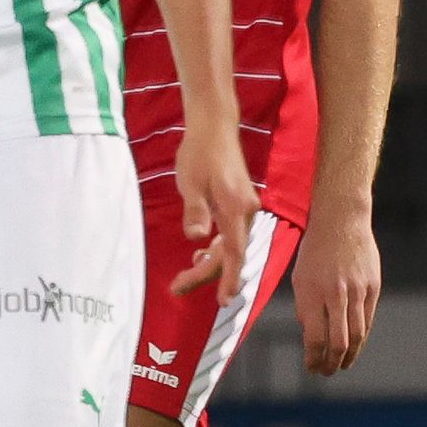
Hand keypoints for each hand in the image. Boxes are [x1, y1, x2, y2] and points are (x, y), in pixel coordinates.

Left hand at [168, 122, 258, 295]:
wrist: (214, 126)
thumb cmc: (200, 152)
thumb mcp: (190, 183)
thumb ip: (195, 212)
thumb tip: (197, 238)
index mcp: (236, 208)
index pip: (235, 253)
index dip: (229, 279)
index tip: (223, 300)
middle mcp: (247, 211)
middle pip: (232, 253)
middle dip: (207, 274)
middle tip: (179, 287)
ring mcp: (246, 207)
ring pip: (233, 245)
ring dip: (212, 262)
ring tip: (186, 275)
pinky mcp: (241, 203)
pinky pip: (233, 234)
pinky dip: (219, 248)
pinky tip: (202, 251)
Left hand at [292, 207, 382, 376]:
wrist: (342, 220)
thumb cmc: (316, 250)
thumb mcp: (300, 278)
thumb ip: (306, 309)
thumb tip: (312, 338)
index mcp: (312, 292)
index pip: (315, 339)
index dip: (314, 359)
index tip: (311, 367)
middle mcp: (335, 294)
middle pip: (338, 342)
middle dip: (332, 363)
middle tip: (327, 372)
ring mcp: (357, 291)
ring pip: (357, 335)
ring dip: (349, 356)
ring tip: (342, 364)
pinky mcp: (373, 287)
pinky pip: (368, 319)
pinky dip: (361, 337)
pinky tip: (355, 344)